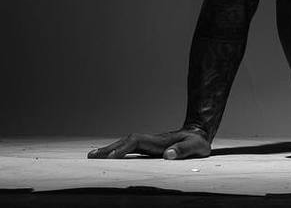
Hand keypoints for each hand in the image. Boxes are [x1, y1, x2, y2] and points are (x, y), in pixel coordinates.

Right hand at [87, 128, 210, 159]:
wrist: (198, 133)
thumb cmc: (197, 142)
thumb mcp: (196, 146)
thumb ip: (184, 150)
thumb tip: (168, 155)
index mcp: (158, 141)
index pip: (136, 143)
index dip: (123, 149)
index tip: (111, 158)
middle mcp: (151, 141)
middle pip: (126, 141)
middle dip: (109, 148)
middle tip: (91, 156)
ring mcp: (149, 143)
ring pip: (126, 144)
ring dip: (110, 149)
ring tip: (93, 156)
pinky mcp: (149, 148)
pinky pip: (130, 148)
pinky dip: (118, 151)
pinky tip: (110, 157)